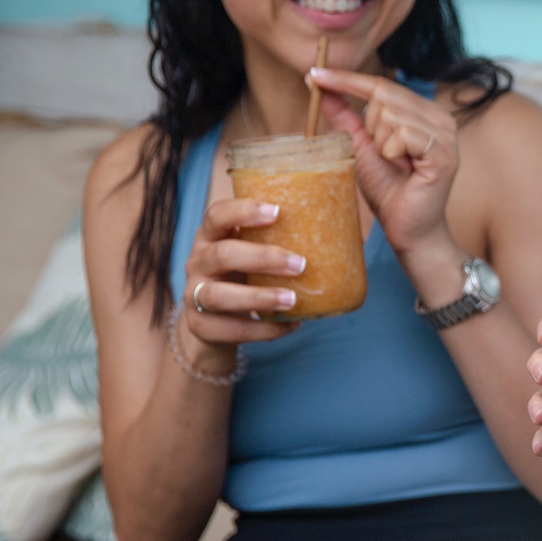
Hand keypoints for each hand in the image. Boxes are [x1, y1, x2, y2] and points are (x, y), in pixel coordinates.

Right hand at [178, 196, 302, 367]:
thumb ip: (281, 242)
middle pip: (222, 254)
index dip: (243, 211)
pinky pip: (231, 329)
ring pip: (219, 295)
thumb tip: (347, 233)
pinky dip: (263, 329)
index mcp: (211, 237)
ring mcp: (194, 295)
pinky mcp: (200, 326)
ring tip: (292, 300)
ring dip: (259, 297)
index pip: (217, 215)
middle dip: (263, 258)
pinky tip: (291, 326)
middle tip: (300, 264)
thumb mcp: (252, 255)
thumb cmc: (243, 278)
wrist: (212, 324)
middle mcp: (198, 262)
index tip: (276, 211)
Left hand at [308, 67, 459, 255]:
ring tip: (397, 165)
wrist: (409, 230)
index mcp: (424, 112)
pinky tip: (405, 169)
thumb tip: (319, 85)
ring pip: (390, 115)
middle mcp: (441, 117)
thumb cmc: (390, 191)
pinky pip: (402, 134)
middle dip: (371, 127)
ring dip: (381, 144)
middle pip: (384, 96)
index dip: (347, 78)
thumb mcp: (360, 147)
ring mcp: (447, 134)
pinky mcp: (445, 153)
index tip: (314, 74)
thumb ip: (345, 116)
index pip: (382, 84)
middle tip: (386, 156)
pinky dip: (392, 153)